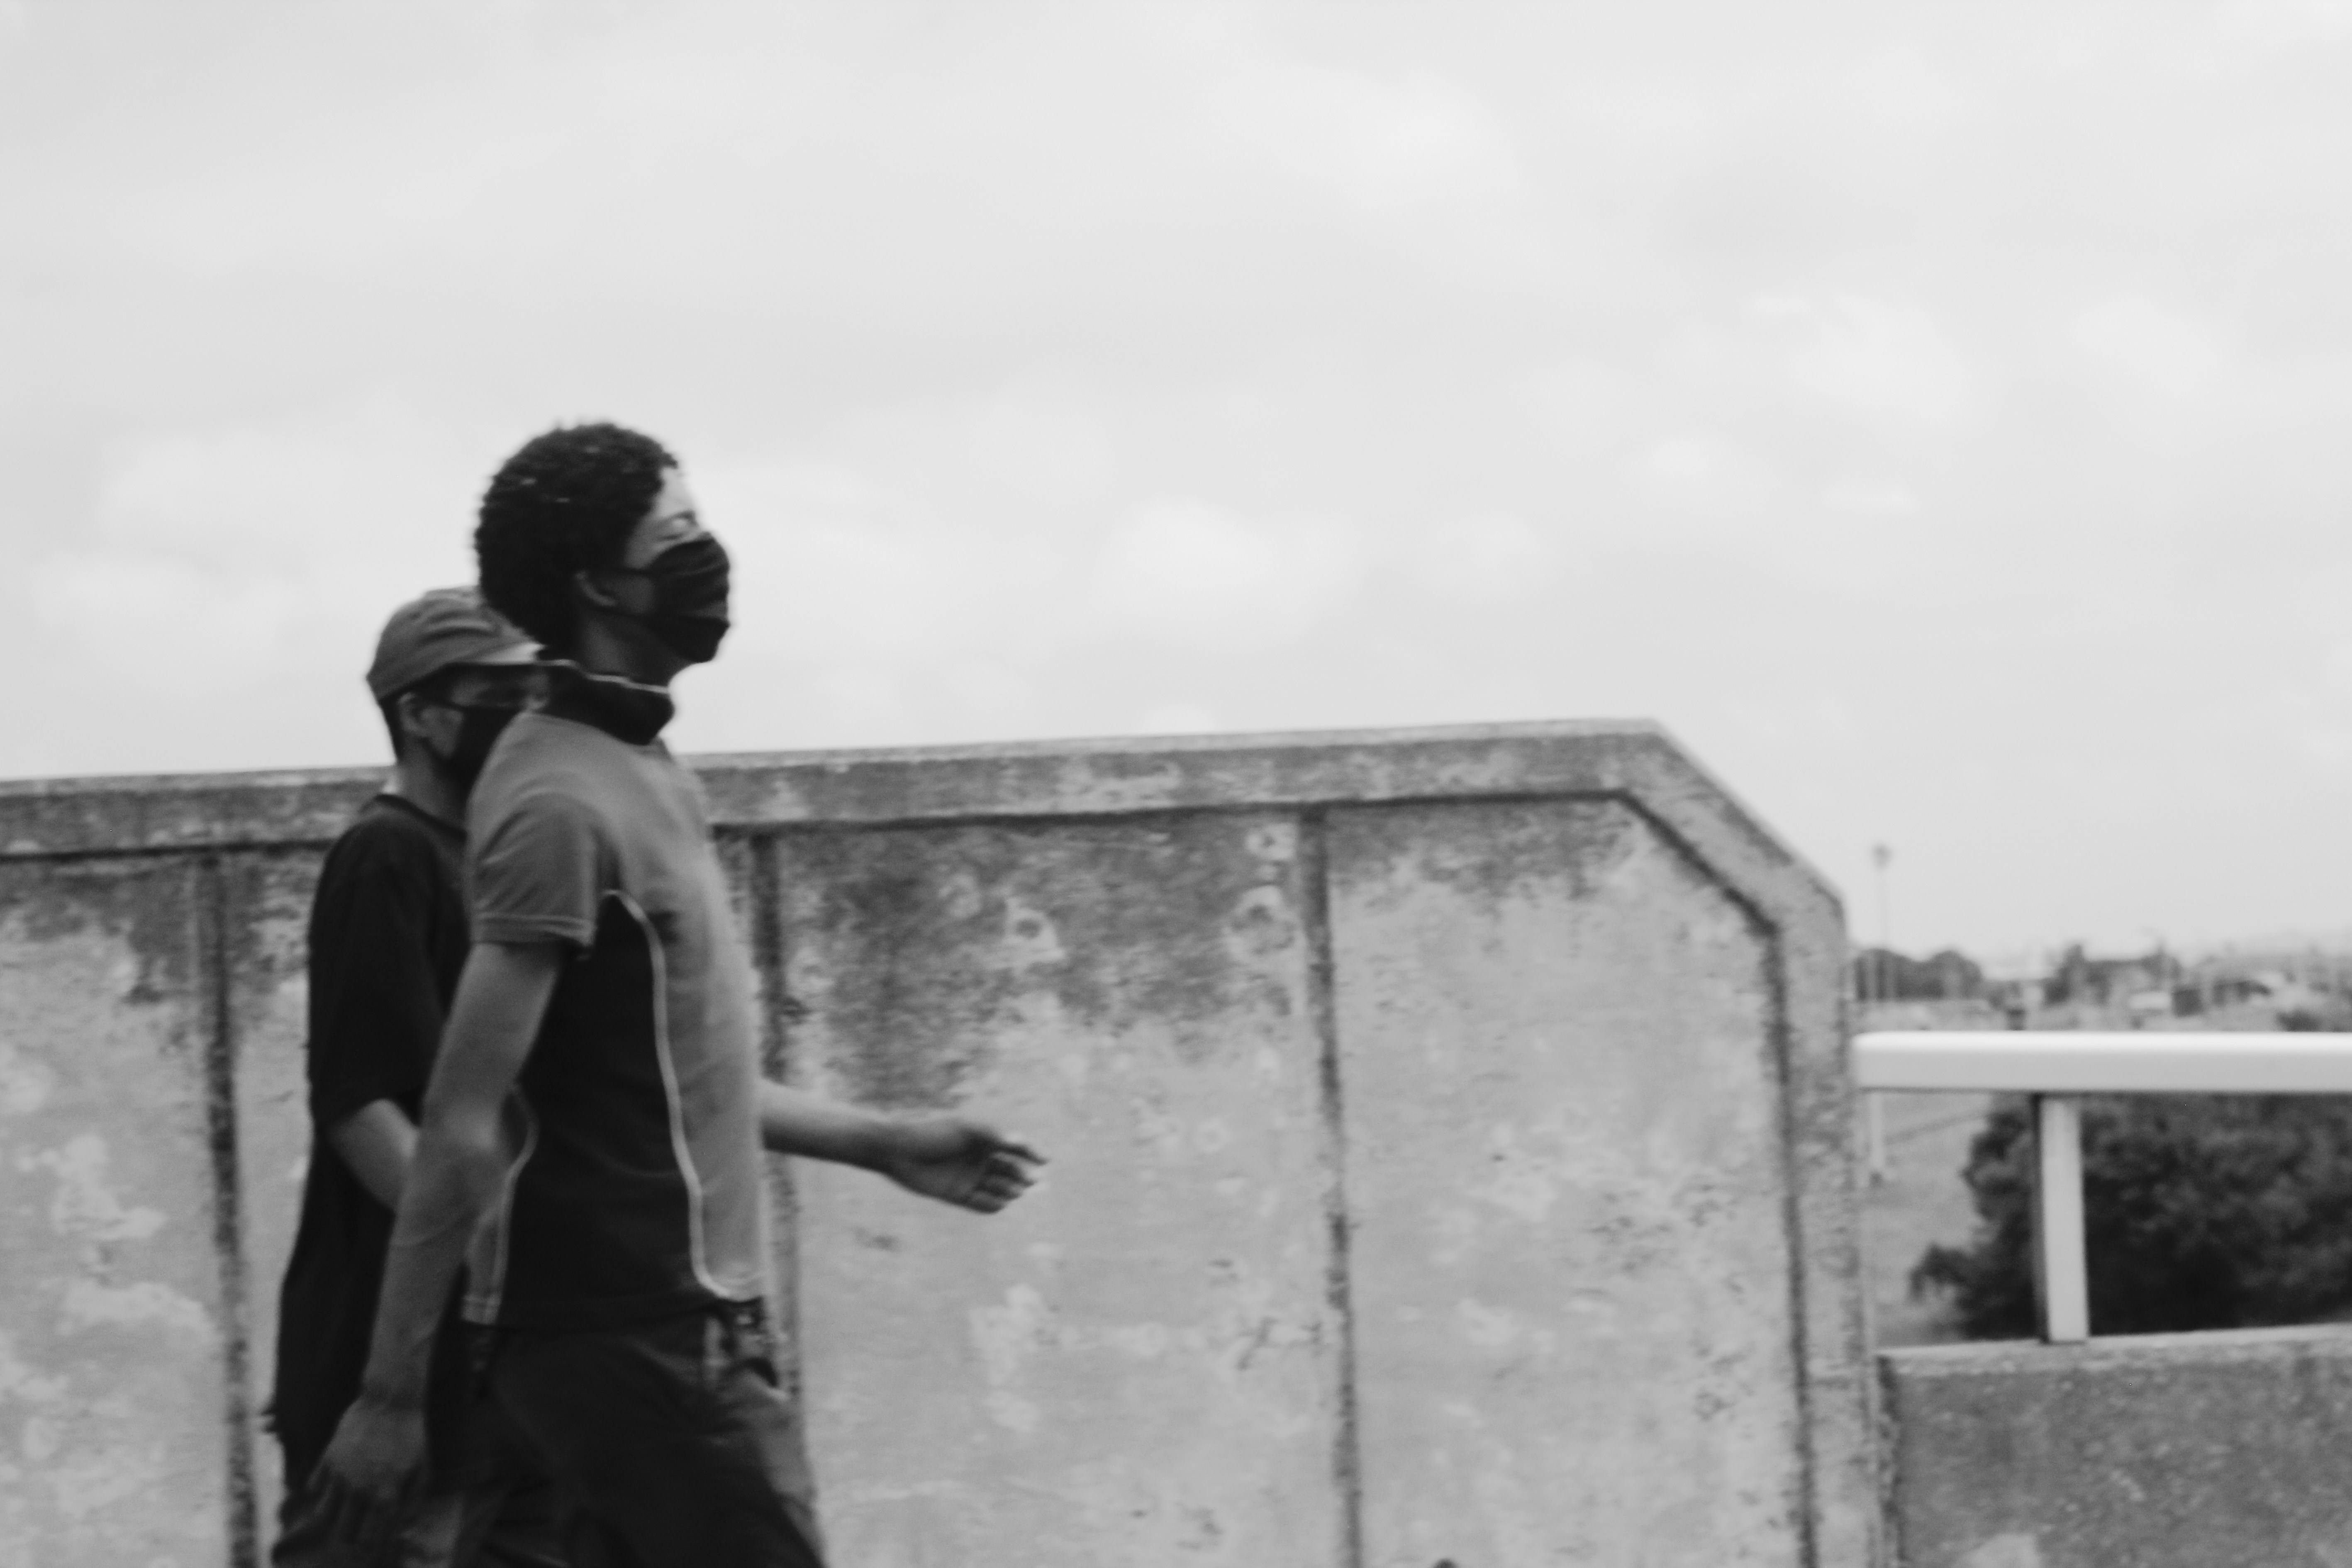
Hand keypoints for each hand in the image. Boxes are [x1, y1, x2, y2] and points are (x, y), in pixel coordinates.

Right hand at [305, 1388, 428, 1560]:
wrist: (391, 1400)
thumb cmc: (413, 1435)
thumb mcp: (423, 1469)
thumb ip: (413, 1501)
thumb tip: (403, 1527)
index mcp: (385, 1495)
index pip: (371, 1538)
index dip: (371, 1547)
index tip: (372, 1547)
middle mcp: (360, 1490)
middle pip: (343, 1533)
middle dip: (351, 1536)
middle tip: (358, 1529)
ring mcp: (340, 1475)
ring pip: (323, 1516)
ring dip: (333, 1518)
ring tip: (344, 1511)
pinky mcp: (327, 1459)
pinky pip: (314, 1488)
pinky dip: (320, 1493)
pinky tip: (333, 1487)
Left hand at [875, 1117, 1044, 1212]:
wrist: (899, 1152)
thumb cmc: (933, 1134)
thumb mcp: (966, 1130)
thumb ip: (993, 1135)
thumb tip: (1019, 1140)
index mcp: (984, 1139)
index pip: (1015, 1146)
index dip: (1032, 1152)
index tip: (1046, 1160)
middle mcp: (980, 1159)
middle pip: (1010, 1170)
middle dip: (1022, 1176)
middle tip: (1030, 1181)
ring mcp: (970, 1178)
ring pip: (999, 1189)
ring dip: (1009, 1191)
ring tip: (1013, 1191)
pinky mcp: (958, 1195)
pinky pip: (982, 1204)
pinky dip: (992, 1205)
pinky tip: (998, 1203)